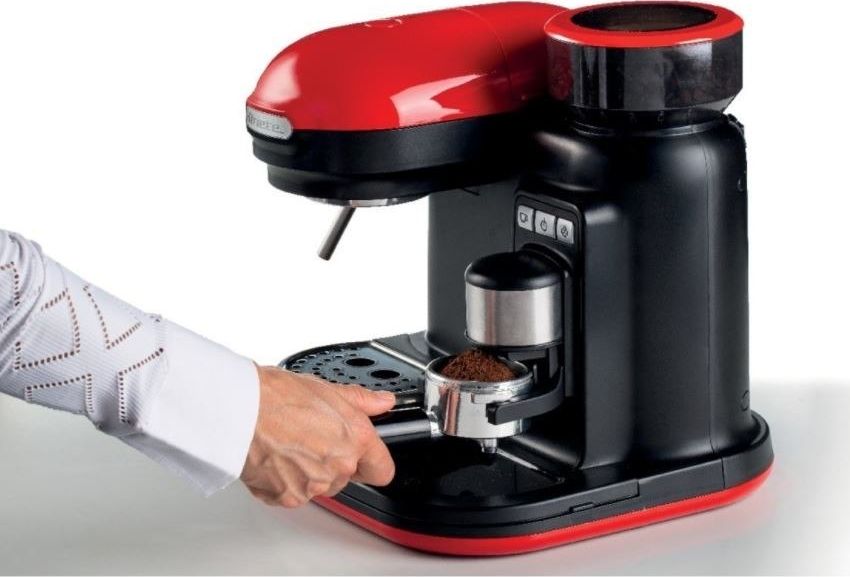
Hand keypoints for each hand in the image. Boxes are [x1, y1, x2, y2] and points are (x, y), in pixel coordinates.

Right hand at [241, 366, 395, 507]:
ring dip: (310, 472)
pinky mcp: (288, 498)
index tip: (366, 458)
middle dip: (334, 460)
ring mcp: (313, 485)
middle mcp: (338, 466)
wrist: (239, 410)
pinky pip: (294, 494)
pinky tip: (276, 457)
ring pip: (320, 486)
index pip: (382, 469)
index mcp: (355, 439)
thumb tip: (382, 402)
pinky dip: (285, 481)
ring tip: (289, 444)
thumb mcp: (327, 389)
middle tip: (311, 438)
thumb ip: (361, 401)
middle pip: (347, 476)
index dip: (374, 462)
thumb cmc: (276, 396)